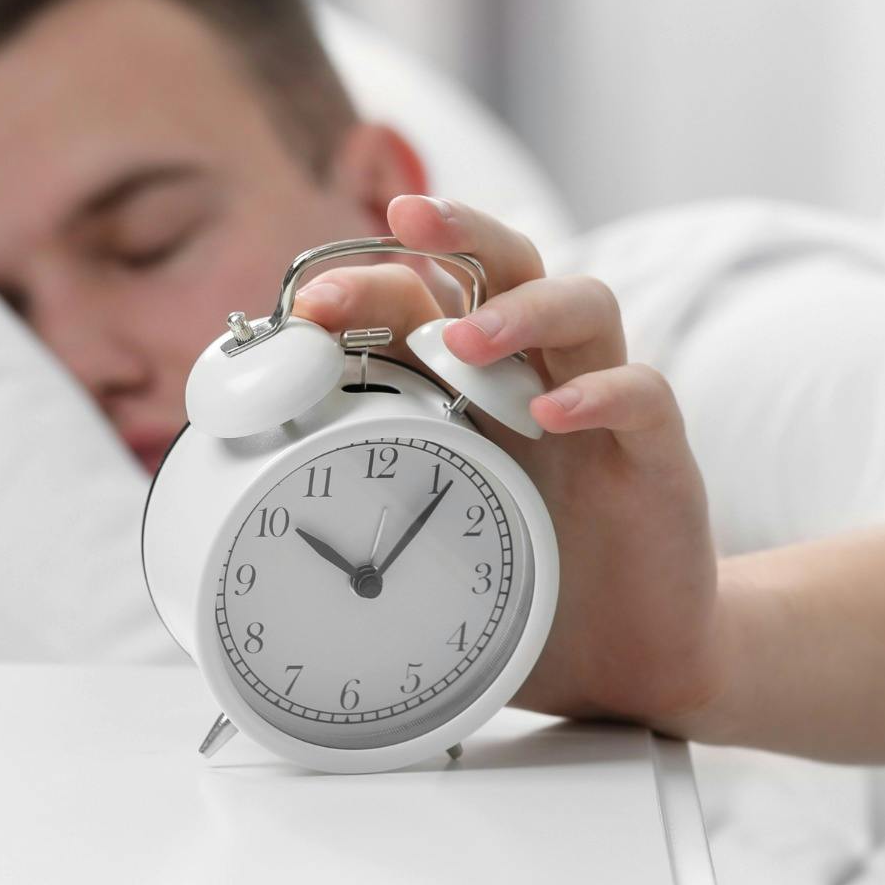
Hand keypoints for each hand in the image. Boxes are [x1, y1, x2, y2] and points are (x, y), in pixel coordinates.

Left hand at [288, 194, 725, 729]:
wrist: (631, 663)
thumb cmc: (525, 598)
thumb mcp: (424, 546)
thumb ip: (357, 509)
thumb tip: (223, 510)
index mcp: (478, 391)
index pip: (433, 299)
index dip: (376, 284)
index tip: (310, 307)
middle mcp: (542, 380)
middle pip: (513, 263)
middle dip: (459, 232)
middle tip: (402, 221)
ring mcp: (605, 412)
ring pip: (585, 306)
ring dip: (520, 308)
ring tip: (462, 337)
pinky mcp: (660, 457)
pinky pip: (643, 394)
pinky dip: (599, 392)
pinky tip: (552, 414)